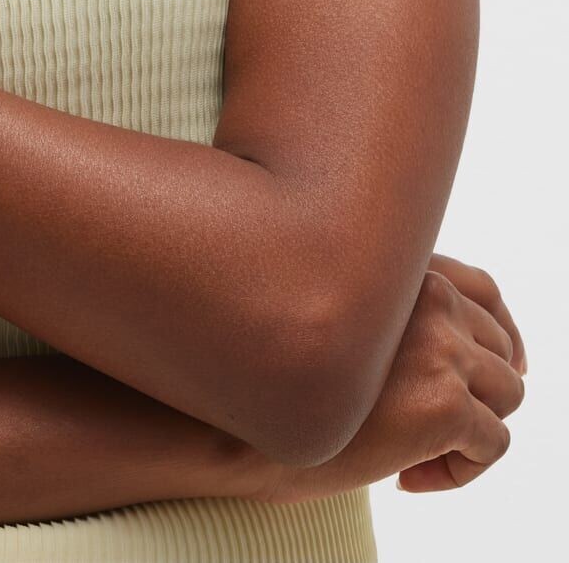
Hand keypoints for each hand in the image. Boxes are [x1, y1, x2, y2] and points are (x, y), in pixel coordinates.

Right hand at [254, 253, 525, 503]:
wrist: (236, 421)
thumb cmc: (269, 373)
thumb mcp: (334, 318)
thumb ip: (384, 311)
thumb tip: (448, 351)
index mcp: (399, 266)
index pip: (483, 288)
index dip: (499, 332)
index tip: (491, 371)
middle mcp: (426, 294)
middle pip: (501, 347)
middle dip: (476, 394)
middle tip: (427, 430)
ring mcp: (440, 346)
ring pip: (507, 396)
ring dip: (470, 432)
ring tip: (414, 455)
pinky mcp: (445, 403)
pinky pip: (494, 445)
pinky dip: (463, 471)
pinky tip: (408, 477)